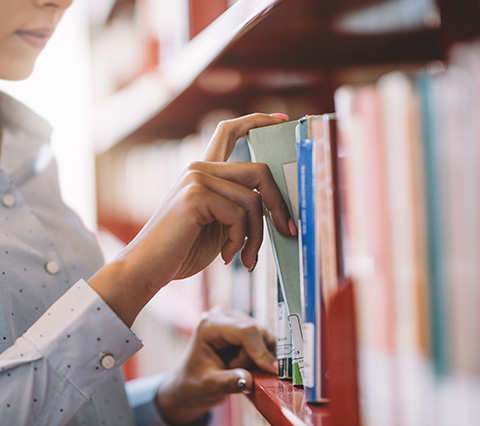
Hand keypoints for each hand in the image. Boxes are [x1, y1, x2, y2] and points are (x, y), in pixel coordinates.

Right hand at [89, 113, 293, 325]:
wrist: (148, 269)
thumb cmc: (184, 249)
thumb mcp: (220, 224)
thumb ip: (240, 207)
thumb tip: (278, 207)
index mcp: (203, 171)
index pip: (230, 131)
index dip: (258, 121)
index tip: (282, 120)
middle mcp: (199, 168)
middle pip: (259, 171)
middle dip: (279, 204)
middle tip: (286, 229)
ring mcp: (196, 179)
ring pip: (253, 199)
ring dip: (256, 235)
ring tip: (247, 257)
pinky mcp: (195, 195)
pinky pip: (239, 215)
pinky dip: (240, 241)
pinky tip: (228, 256)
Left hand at [155, 307, 276, 424]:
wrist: (190, 383)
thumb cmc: (194, 383)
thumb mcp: (209, 386)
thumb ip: (229, 382)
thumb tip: (250, 380)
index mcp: (210, 325)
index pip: (245, 331)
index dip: (261, 351)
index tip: (272, 370)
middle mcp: (223, 315)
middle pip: (257, 333)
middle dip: (254, 358)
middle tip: (236, 372)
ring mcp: (234, 318)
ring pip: (263, 336)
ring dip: (256, 357)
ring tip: (235, 367)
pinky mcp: (243, 324)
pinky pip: (263, 339)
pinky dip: (259, 355)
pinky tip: (243, 363)